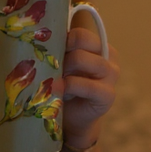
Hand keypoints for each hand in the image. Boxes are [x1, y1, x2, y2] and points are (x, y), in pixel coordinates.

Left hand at [60, 29, 119, 145]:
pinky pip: (86, 85)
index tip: (50, 52)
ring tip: (54, 80)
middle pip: (81, 40)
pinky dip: (68, 86)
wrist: (72, 118)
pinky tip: (58, 91)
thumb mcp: (63, 63)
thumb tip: (39, 36)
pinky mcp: (108, 95)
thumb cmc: (65, 86)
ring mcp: (111, 75)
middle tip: (52, 67)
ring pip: (81, 58)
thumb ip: (59, 49)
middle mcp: (109, 57)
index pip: (80, 33)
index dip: (62, 40)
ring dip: (62, 68)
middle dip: (61, 53)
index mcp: (99, 45)